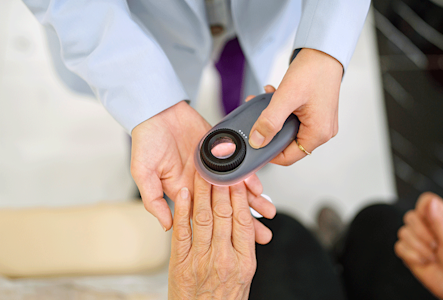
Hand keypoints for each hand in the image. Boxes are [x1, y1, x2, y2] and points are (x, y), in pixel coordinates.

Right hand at [130, 101, 274, 242]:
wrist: (159, 112)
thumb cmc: (146, 141)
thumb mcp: (143, 173)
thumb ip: (153, 200)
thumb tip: (167, 227)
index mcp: (184, 192)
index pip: (205, 217)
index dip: (220, 232)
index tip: (237, 247)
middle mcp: (201, 184)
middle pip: (226, 207)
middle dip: (245, 222)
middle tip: (263, 236)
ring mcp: (213, 168)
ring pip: (236, 190)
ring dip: (252, 202)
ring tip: (268, 214)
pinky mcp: (221, 151)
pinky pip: (238, 167)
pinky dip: (248, 177)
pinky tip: (259, 189)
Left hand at [168, 173, 255, 298]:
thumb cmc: (226, 299)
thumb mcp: (245, 274)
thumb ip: (245, 247)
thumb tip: (247, 222)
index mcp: (244, 260)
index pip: (243, 220)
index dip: (241, 197)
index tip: (239, 179)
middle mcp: (224, 258)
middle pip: (224, 214)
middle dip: (222, 187)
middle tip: (220, 167)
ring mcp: (200, 259)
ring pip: (204, 218)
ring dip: (203, 192)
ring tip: (203, 172)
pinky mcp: (180, 262)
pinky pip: (182, 232)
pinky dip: (182, 210)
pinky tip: (184, 193)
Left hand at [248, 48, 342, 164]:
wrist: (324, 51)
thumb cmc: (313, 71)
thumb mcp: (286, 97)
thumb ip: (270, 121)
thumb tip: (257, 141)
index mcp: (318, 134)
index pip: (288, 157)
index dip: (268, 153)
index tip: (254, 144)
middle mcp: (322, 131)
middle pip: (287, 143)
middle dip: (268, 130)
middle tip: (256, 117)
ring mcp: (319, 122)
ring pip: (287, 129)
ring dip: (272, 117)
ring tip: (262, 101)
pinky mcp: (315, 113)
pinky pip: (293, 118)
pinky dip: (281, 110)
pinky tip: (272, 95)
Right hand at [395, 192, 442, 298]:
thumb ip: (439, 220)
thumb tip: (430, 202)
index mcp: (441, 218)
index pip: (426, 201)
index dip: (425, 210)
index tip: (432, 223)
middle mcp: (427, 226)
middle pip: (410, 217)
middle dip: (421, 235)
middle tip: (435, 245)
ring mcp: (417, 239)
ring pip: (402, 233)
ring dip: (418, 248)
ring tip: (432, 256)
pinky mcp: (408, 251)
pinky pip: (399, 247)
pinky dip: (411, 256)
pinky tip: (423, 261)